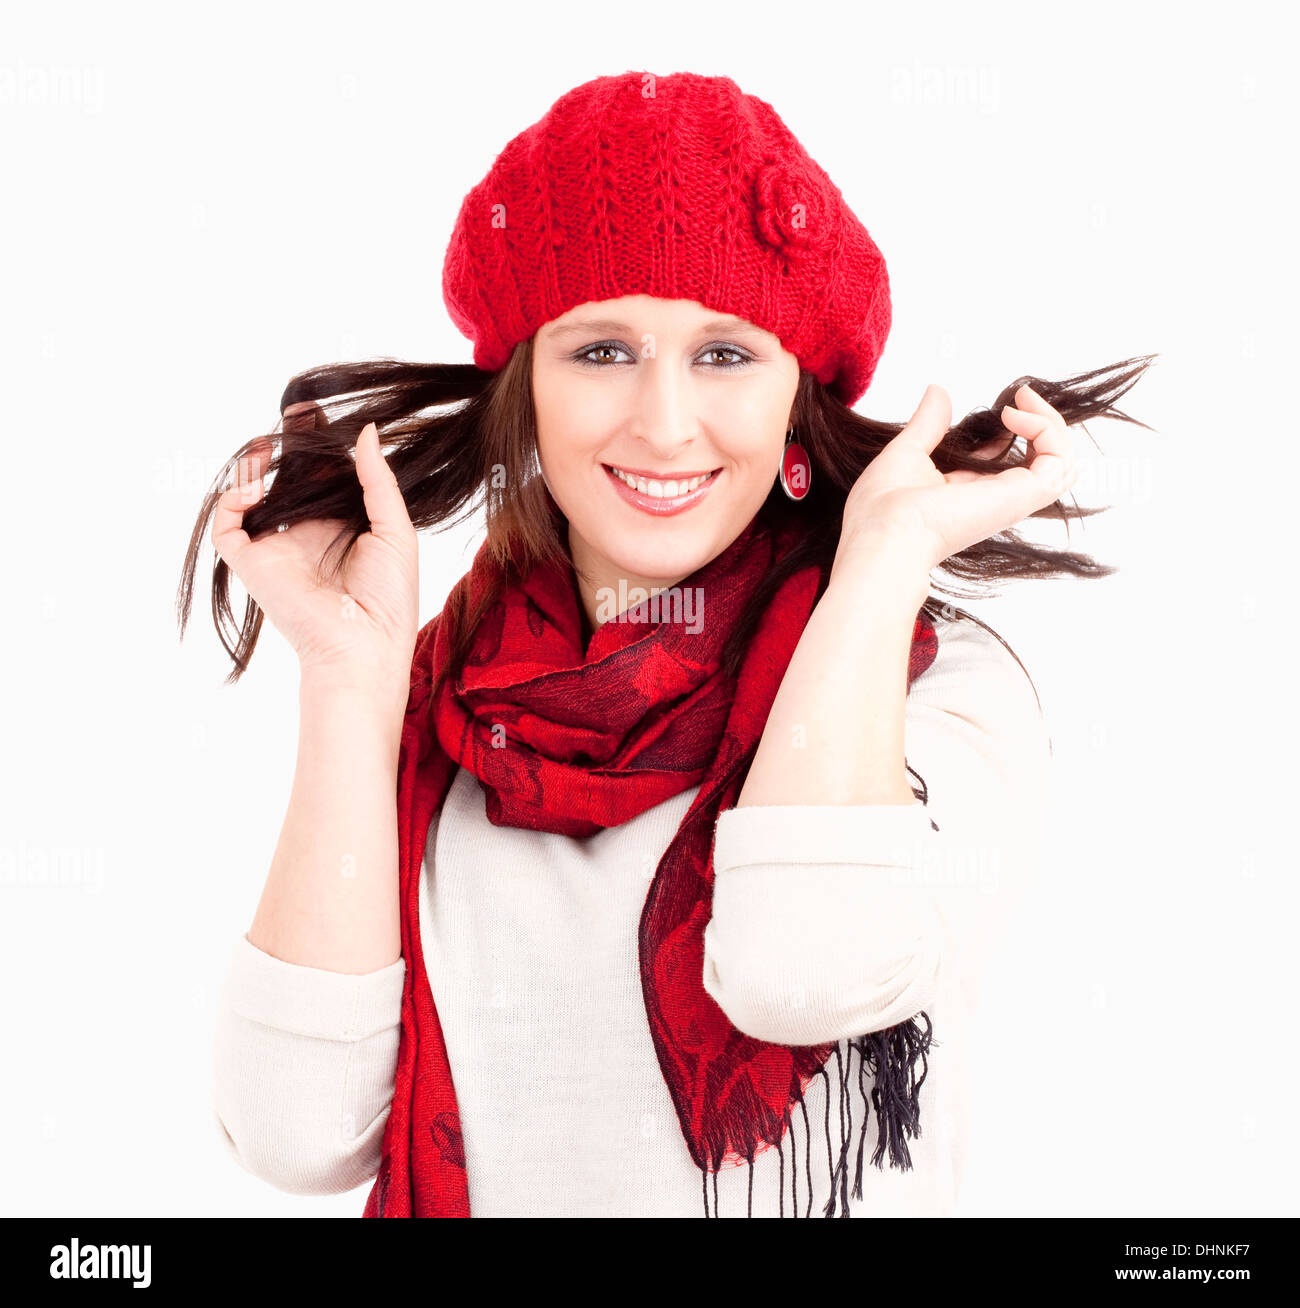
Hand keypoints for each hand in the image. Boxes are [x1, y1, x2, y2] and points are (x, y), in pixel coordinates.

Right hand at [210, 402, 419, 696]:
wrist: (364, 648)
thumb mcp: (396, 531)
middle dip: (290, 447)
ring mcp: (278, 550)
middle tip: (297, 413)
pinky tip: (256, 489)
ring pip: (255, 497)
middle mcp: (307, 536)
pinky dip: (232, 501)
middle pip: (290, 481)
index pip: (325, 478)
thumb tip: (366, 431)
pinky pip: (227, 527)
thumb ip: (378, 481)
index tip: (320, 414)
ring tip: (269, 443)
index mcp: (343, 529)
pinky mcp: (253, 565)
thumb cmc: (389, 599)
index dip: (320, 448)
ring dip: (256, 467)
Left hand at [834, 382, 1076, 574]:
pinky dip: (1047, 429)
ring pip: (1062, 462)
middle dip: (1045, 424)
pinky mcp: (1021, 496)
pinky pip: (1058, 460)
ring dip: (1051, 423)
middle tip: (1021, 396)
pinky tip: (1012, 417)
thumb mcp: (906, 451)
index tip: (1003, 405)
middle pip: (1045, 464)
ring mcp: (1011, 499)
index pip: (1006, 462)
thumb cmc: (882, 508)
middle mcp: (993, 500)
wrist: (884, 533)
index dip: (1013, 429)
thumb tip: (937, 392)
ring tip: (1022, 401)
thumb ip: (928, 424)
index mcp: (966, 494)